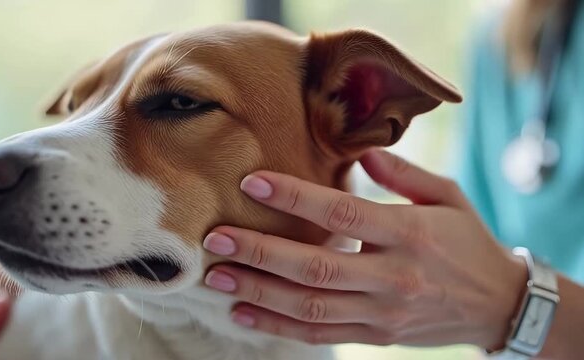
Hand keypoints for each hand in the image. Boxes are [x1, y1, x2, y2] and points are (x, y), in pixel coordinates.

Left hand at [203, 149, 526, 348]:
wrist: (498, 304)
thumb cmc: (468, 240)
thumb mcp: (448, 196)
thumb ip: (405, 173)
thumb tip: (363, 151)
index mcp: (410, 233)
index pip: (344, 213)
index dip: (296, 198)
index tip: (253, 183)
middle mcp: (393, 276)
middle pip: (316, 267)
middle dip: (261, 252)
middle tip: (215, 238)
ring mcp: (383, 313)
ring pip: (310, 306)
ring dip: (259, 292)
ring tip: (217, 276)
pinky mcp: (376, 336)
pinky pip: (320, 335)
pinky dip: (278, 326)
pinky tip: (243, 313)